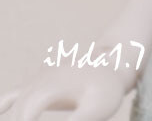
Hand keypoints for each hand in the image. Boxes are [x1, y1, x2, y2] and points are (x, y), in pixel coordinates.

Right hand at [0, 62, 133, 120]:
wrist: (114, 63)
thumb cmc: (108, 87)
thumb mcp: (97, 108)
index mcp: (49, 88)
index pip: (25, 117)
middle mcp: (38, 83)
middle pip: (19, 114)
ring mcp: (36, 81)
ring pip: (14, 106)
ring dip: (15, 120)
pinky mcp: (39, 84)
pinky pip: (12, 96)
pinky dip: (3, 106)